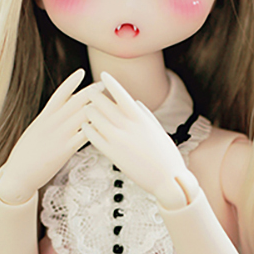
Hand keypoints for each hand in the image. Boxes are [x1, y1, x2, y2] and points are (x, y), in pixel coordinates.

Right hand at [0, 68, 100, 202]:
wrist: (17, 174)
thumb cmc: (26, 155)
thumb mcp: (35, 132)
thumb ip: (48, 121)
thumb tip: (57, 112)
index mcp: (44, 117)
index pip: (59, 94)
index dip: (70, 83)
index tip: (81, 72)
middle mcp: (52, 123)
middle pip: (74, 102)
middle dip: (90, 92)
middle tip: (103, 84)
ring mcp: (59, 136)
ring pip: (81, 116)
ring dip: (96, 108)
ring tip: (110, 103)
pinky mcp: (64, 150)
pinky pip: (83, 137)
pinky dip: (95, 130)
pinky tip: (107, 126)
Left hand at [83, 72, 197, 209]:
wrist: (168, 179)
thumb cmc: (166, 155)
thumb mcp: (158, 130)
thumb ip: (145, 115)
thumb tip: (135, 102)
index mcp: (141, 118)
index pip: (121, 94)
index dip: (111, 83)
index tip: (103, 74)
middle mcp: (128, 126)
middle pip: (104, 104)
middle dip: (95, 96)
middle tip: (89, 92)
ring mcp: (119, 140)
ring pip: (95, 119)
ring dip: (89, 112)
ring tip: (86, 109)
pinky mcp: (112, 154)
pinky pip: (93, 137)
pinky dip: (88, 129)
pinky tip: (85, 126)